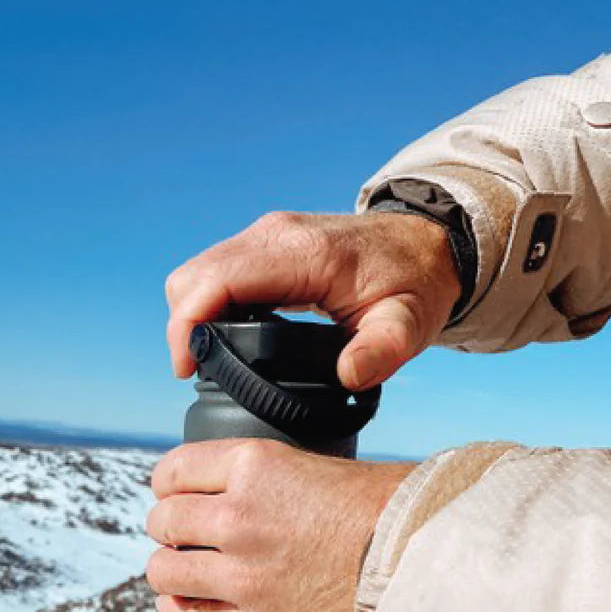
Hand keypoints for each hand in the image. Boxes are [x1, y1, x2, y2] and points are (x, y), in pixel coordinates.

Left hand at [145, 440, 414, 611]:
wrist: (433, 567)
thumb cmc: (394, 513)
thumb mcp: (323, 468)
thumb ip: (271, 479)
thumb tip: (240, 492)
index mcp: (255, 467)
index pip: (174, 471)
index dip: (168, 485)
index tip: (174, 494)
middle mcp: (239, 517)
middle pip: (163, 521)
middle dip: (168, 528)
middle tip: (183, 536)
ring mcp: (243, 576)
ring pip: (163, 571)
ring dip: (169, 569)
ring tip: (184, 571)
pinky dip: (177, 611)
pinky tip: (184, 605)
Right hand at [165, 211, 461, 388]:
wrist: (427, 242)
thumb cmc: (415, 282)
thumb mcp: (411, 323)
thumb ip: (384, 351)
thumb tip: (350, 375)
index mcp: (300, 253)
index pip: (215, 281)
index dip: (187, 326)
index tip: (186, 370)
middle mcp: (273, 236)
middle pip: (192, 277)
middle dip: (183, 328)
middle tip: (196, 374)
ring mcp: (265, 237)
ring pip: (197, 274)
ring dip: (191, 317)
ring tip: (206, 361)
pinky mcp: (264, 245)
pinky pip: (215, 273)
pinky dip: (206, 306)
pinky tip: (221, 338)